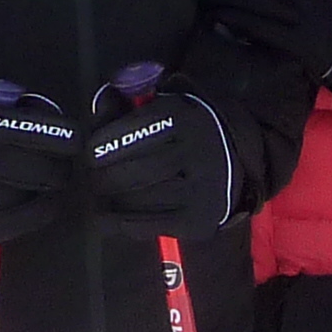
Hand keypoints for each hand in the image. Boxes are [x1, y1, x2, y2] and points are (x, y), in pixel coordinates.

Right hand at [0, 88, 76, 244]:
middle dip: (60, 165)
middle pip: (34, 165)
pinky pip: (19, 221)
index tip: (76, 137)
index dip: (60, 135)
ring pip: (28, 192)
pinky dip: (43, 212)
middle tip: (68, 163)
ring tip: (59, 181)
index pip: (27, 129)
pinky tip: (51, 204)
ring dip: (53, 187)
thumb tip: (37, 105)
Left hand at [82, 79, 248, 234]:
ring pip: (133, 201)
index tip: (91, 153)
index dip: (99, 146)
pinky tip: (108, 217)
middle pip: (126, 173)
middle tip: (93, 178)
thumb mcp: (166, 106)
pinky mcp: (197, 221)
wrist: (240, 160)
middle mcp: (195, 153)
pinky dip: (118, 222)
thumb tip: (100, 107)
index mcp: (183, 118)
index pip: (126, 135)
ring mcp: (199, 191)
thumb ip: (128, 106)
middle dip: (100, 177)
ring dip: (108, 200)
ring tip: (100, 196)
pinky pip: (144, 225)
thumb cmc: (189, 131)